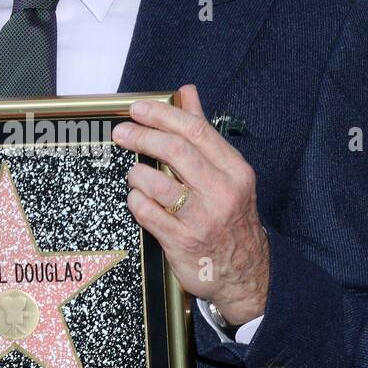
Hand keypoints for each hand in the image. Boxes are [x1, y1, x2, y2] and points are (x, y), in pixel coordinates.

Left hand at [111, 84, 269, 325]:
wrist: (245, 273)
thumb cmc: (231, 218)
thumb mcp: (228, 174)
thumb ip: (204, 132)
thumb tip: (188, 93)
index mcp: (234, 170)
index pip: (196, 130)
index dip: (162, 115)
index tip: (138, 109)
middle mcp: (221, 192)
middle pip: (175, 151)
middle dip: (142, 136)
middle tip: (121, 133)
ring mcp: (201, 218)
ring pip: (156, 183)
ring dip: (137, 173)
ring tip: (134, 173)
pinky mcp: (182, 241)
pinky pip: (147, 212)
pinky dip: (136, 201)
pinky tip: (138, 198)